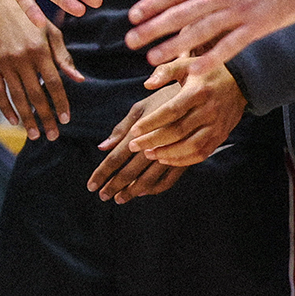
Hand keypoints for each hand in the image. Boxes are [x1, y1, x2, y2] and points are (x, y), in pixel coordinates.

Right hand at [0, 0, 83, 140]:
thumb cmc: (30, 17)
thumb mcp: (51, 32)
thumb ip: (63, 57)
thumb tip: (78, 80)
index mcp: (40, 49)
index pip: (54, 83)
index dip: (61, 103)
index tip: (66, 119)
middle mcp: (22, 57)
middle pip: (36, 95)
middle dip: (46, 118)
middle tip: (53, 135)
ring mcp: (4, 62)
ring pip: (17, 97)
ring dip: (27, 118)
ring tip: (35, 134)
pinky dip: (5, 108)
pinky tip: (14, 120)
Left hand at [86, 85, 187, 201]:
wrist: (203, 96)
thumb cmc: (166, 98)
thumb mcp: (141, 107)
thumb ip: (121, 128)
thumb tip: (102, 147)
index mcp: (141, 132)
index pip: (116, 157)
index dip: (103, 172)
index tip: (91, 185)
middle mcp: (155, 145)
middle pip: (130, 171)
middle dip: (114, 185)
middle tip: (102, 196)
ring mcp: (171, 154)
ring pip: (149, 180)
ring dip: (133, 190)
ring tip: (120, 199)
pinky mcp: (186, 160)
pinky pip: (169, 180)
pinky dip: (155, 188)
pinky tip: (144, 192)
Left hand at [122, 58, 246, 165]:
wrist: (240, 81)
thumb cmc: (205, 72)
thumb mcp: (186, 64)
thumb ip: (165, 72)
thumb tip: (147, 85)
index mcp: (197, 91)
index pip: (171, 111)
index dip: (151, 123)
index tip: (133, 131)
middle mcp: (209, 110)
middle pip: (178, 131)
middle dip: (153, 141)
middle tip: (134, 146)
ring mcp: (217, 125)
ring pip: (191, 147)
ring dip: (168, 154)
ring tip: (148, 154)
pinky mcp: (221, 135)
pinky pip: (202, 153)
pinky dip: (183, 160)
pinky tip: (166, 159)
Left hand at [125, 0, 294, 67]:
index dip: (154, 3)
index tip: (134, 15)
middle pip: (182, 12)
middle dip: (154, 28)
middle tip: (131, 41)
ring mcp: (243, 9)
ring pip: (201, 31)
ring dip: (174, 46)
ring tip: (152, 58)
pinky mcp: (263, 24)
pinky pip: (232, 45)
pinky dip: (212, 58)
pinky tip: (193, 70)